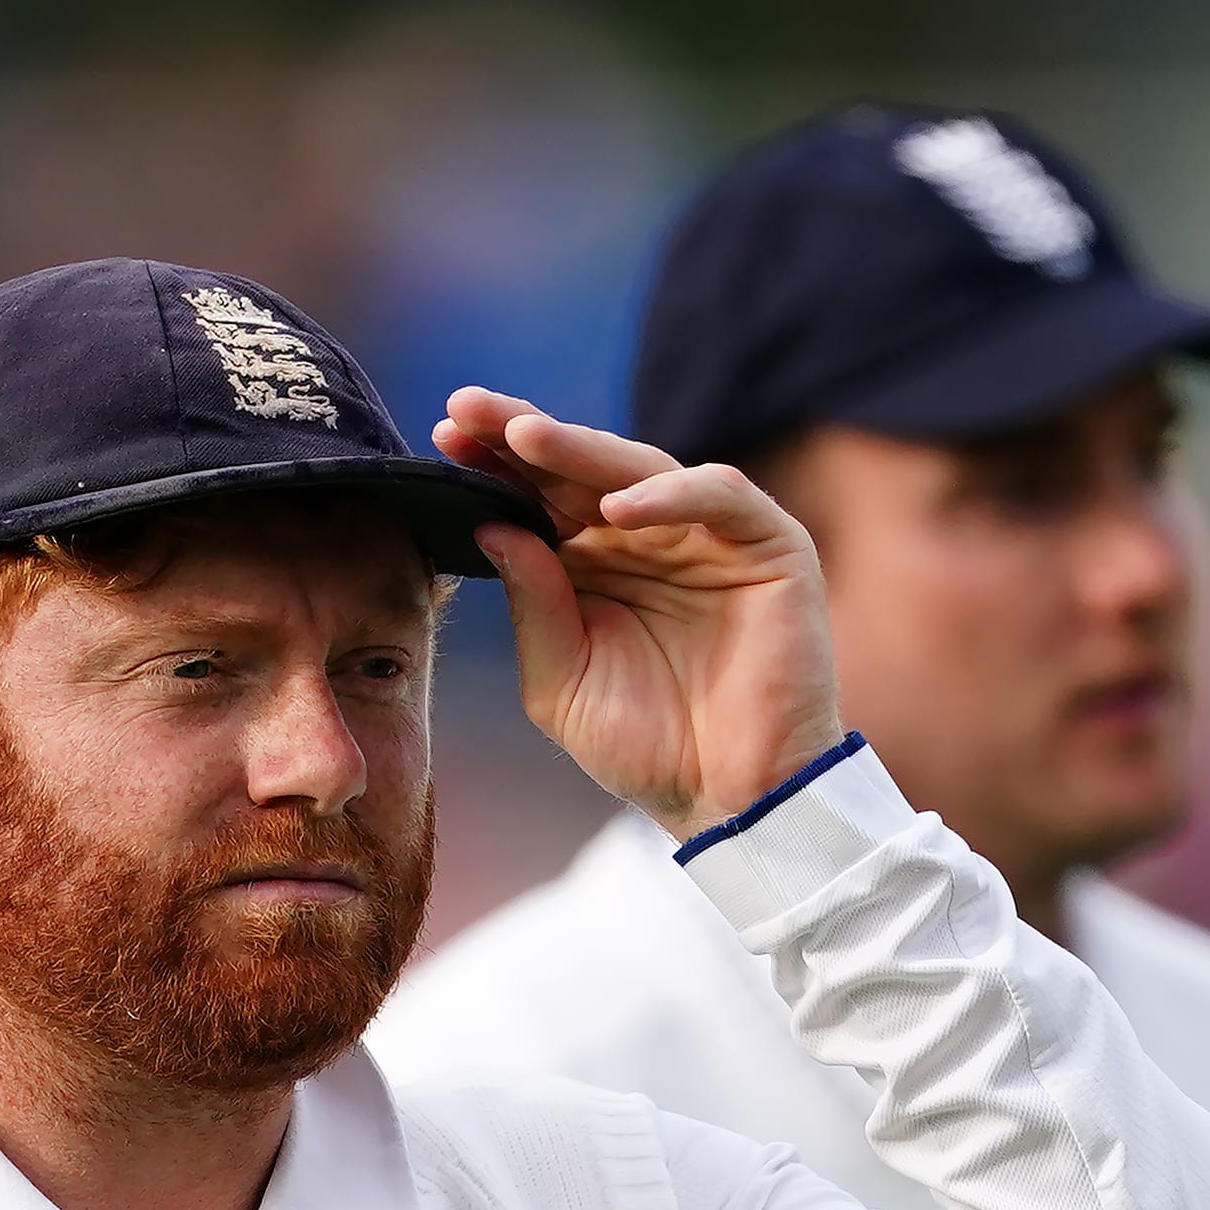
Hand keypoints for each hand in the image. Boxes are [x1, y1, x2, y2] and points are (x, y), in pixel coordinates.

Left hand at [432, 389, 845, 835]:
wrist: (732, 799)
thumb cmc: (648, 749)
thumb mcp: (563, 682)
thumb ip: (533, 606)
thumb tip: (491, 526)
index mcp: (596, 567)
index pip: (540, 498)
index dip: (495, 467)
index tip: (442, 439)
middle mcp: (649, 539)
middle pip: (580, 470)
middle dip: (523, 435)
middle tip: (467, 409)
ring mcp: (708, 537)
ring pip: (642, 469)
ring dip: (582, 449)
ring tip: (525, 437)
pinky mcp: (768, 544)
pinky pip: (718, 496)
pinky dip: (669, 496)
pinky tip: (616, 511)